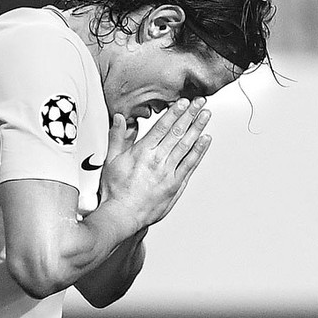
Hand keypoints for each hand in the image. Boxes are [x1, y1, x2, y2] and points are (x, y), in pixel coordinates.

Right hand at [99, 98, 211, 229]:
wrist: (122, 216)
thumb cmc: (115, 192)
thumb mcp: (111, 161)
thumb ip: (117, 138)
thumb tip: (121, 119)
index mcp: (142, 152)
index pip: (162, 127)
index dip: (175, 112)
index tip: (184, 102)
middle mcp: (157, 160)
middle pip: (177, 132)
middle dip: (191, 115)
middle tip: (200, 102)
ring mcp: (168, 173)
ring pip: (186, 146)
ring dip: (198, 128)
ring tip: (206, 116)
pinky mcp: (175, 185)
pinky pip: (190, 164)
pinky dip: (199, 151)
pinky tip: (205, 140)